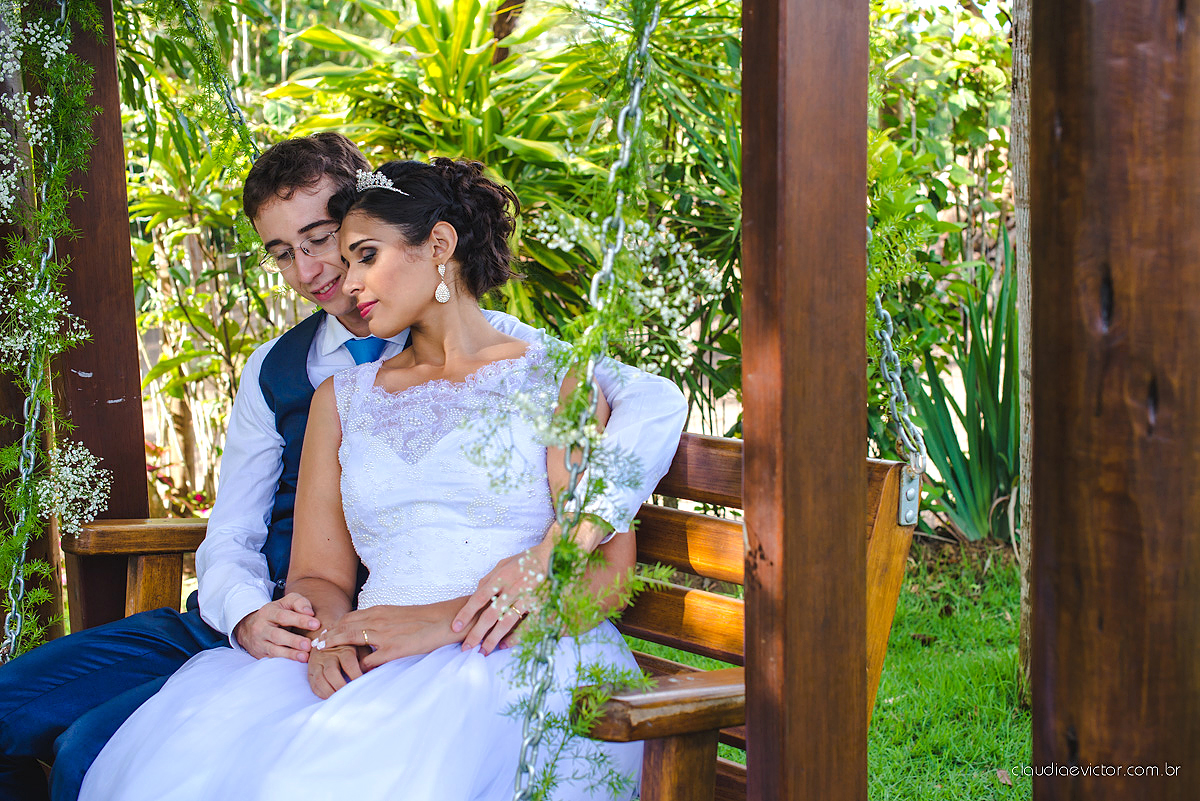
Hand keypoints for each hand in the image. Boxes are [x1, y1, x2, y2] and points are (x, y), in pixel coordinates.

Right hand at [233, 593, 320, 660]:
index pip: (284, 616)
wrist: (249, 628)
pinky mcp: (261, 654)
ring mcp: (260, 642)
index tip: (316, 624)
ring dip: (290, 654)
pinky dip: (286, 660)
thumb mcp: (285, 603)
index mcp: (268, 612)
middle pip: (277, 635)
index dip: (300, 620)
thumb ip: (298, 602)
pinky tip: (298, 660)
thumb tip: (310, 612)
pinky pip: (273, 658)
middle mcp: (261, 628)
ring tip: (305, 656)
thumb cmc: (275, 613)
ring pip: (274, 649)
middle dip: (294, 640)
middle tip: (308, 644)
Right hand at [306, 644, 364, 698]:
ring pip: (320, 679)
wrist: (329, 639)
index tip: (361, 685)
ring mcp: (318, 663)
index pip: (349, 663)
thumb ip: (367, 659)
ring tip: (339, 699)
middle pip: (331, 672)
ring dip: (329, 691)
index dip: (355, 675)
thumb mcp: (361, 648)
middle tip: (348, 696)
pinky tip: (329, 698)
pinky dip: (320, 693)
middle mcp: (329, 655)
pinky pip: (313, 684)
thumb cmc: (351, 646)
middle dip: (340, 686)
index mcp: (344, 649)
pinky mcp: (311, 670)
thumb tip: (372, 671)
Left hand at [320, 604, 468, 669]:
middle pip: (343, 627)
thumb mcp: (399, 615)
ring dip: (335, 648)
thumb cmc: (424, 619)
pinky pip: (369, 660)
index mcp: (379, 611)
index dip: (334, 627)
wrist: (444, 620)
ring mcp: (383, 634)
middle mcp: (377, 620)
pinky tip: (352, 674)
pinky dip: (358, 668)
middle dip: (327, 636)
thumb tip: (371, 630)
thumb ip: (383, 621)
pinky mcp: (393, 649)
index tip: (323, 635)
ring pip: (350, 639)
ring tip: (323, 657)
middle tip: (314, 646)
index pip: (348, 618)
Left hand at [453, 542, 548, 655]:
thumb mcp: (504, 563)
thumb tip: (477, 592)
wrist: (553, 556)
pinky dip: (515, 637)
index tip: (455, 627)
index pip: (479, 598)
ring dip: (493, 639)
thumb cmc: (526, 560)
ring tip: (483, 651)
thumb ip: (490, 578)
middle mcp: (511, 588)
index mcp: (500, 577)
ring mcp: (526, 598)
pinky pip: (526, 625)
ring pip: (506, 623)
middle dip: (476, 633)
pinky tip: (505, 645)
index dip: (466, 614)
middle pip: (490, 615)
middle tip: (466, 647)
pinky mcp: (540, 605)